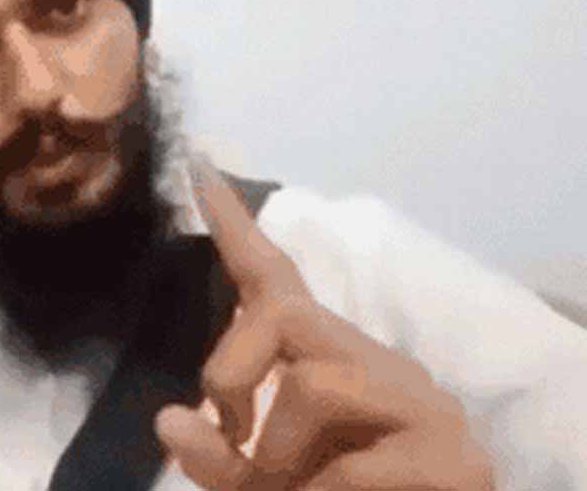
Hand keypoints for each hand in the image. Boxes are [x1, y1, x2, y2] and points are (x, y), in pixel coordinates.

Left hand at [154, 158, 494, 489]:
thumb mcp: (260, 480)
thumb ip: (216, 453)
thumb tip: (169, 419)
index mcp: (330, 358)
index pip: (277, 280)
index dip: (233, 227)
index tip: (195, 165)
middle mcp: (379, 361)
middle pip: (284, 313)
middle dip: (231, 372)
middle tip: (231, 433)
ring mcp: (422, 403)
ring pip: (313, 386)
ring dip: (278, 452)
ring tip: (294, 487)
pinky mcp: (453, 457)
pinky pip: (353, 468)